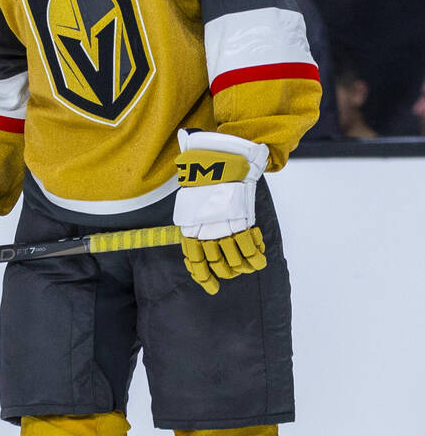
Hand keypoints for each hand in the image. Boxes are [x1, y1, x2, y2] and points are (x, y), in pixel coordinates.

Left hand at [173, 129, 268, 294]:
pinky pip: (250, 249)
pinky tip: (259, 256)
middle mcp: (205, 230)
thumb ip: (196, 225)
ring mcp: (223, 227)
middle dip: (227, 272)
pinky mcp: (240, 222)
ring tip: (248, 263)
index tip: (212, 287)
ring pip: (235, 260)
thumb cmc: (205, 182)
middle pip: (217, 264)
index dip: (203, 277)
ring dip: (243, 266)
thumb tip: (199, 246)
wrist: (219, 162)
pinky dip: (256, 255)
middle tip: (234, 271)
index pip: (194, 260)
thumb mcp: (192, 205)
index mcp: (190, 227)